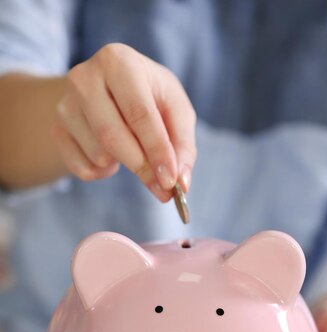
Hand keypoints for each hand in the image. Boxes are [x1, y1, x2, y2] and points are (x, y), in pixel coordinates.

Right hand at [51, 43, 196, 200]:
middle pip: (113, 136)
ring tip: (132, 150)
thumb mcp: (175, 109)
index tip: (170, 182)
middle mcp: (85, 78)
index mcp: (119, 62)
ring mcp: (65, 105)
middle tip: (161, 188)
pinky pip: (82, 168)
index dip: (157, 151)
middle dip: (141, 167)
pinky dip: (103, 173)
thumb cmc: (149, 97)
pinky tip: (111, 155)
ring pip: (98, 154)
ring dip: (123, 165)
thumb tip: (180, 183)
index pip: (139, 113)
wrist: (108, 88)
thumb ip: (182, 144)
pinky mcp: (57, 130)